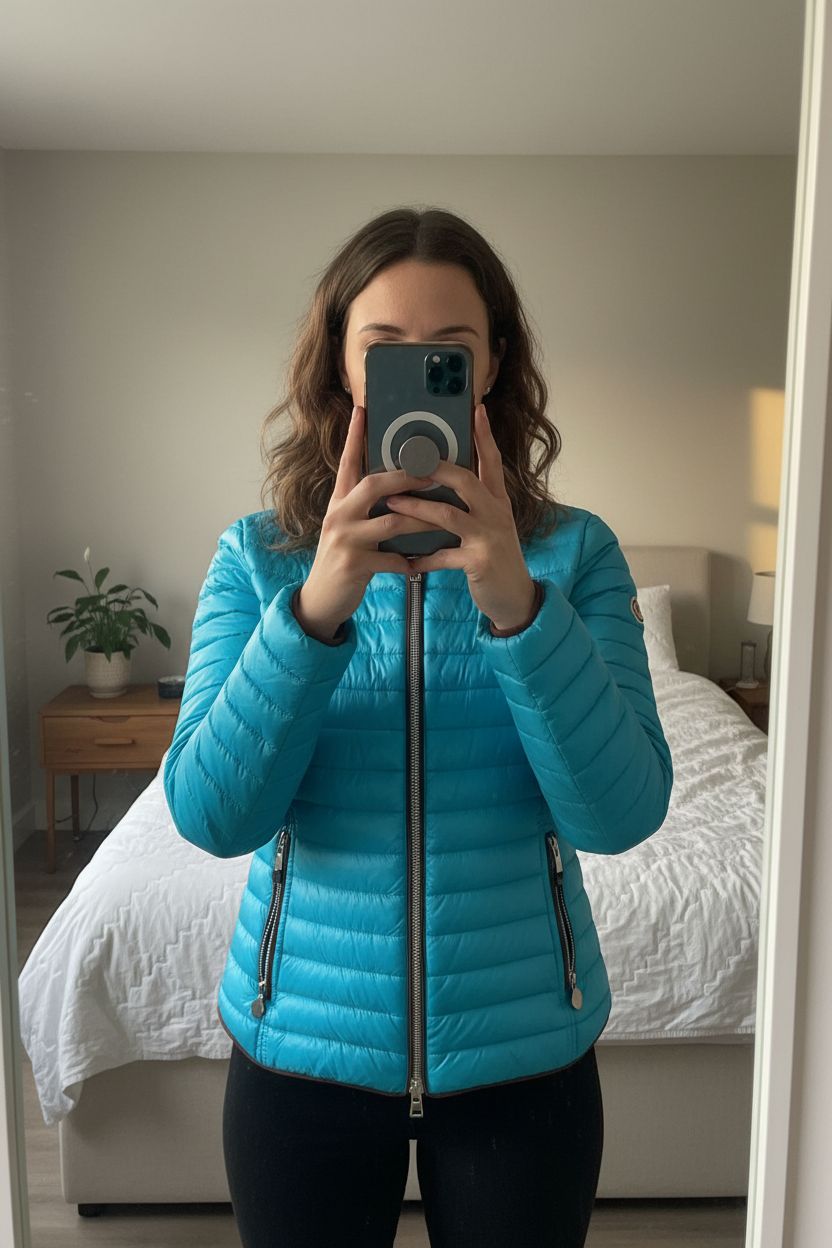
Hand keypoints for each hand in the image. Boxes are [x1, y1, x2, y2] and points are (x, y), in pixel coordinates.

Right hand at [296, 406, 443, 639]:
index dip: (356, 436)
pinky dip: (409, 561)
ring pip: (391, 522)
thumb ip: (366, 508)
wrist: (321, 599)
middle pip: (374, 485)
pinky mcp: (353, 564)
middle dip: (407, 477)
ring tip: (446, 520)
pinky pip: (390, 559)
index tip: (364, 411)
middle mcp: (338, 515)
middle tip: (434, 472)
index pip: (347, 462)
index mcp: (339, 502)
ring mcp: (344, 539)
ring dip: (422, 521)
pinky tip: (421, 563)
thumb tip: (396, 487)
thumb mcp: (349, 528)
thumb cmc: (344, 560)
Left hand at [384, 403, 536, 629]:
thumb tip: (445, 482)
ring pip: (448, 515)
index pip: (492, 461)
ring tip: (391, 505)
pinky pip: (444, 556)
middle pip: (465, 481)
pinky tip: (407, 560)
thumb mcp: (491, 525)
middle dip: (435, 469)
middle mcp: (496, 513)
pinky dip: (424, 557)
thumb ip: (473, 504)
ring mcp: (489, 537)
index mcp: (498, 501)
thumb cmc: (495, 558)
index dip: (484, 436)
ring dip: (416, 509)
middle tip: (406, 461)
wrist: (516, 597)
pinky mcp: (480, 562)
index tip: (476, 410)